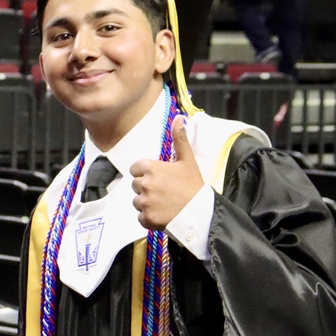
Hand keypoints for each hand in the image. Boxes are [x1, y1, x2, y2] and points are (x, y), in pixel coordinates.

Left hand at [129, 115, 204, 230]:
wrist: (200, 213)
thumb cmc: (193, 186)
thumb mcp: (188, 160)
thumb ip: (179, 139)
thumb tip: (178, 118)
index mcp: (151, 168)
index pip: (135, 169)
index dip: (146, 173)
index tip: (159, 178)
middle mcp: (144, 184)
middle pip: (136, 185)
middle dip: (146, 188)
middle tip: (165, 192)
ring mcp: (144, 202)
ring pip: (137, 201)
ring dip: (147, 203)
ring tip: (165, 203)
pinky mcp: (146, 218)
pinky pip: (141, 217)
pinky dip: (149, 218)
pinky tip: (163, 214)